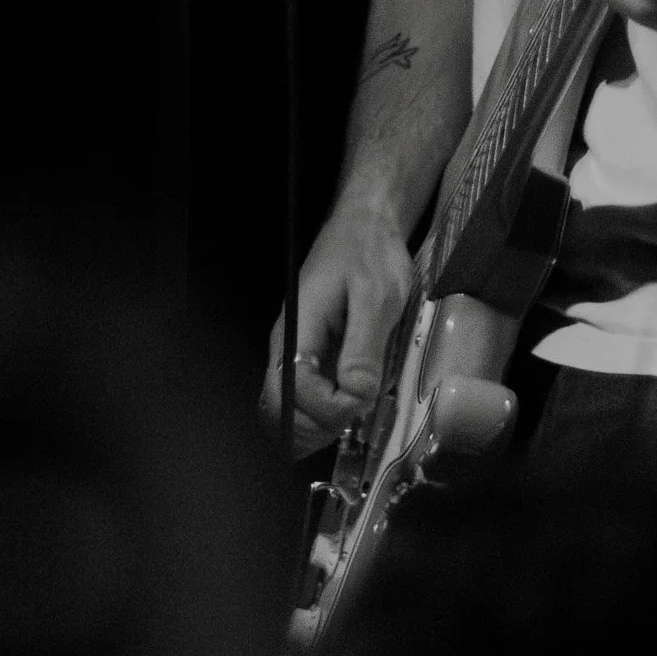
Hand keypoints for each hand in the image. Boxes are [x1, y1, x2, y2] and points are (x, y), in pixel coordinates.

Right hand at [260, 196, 412, 447]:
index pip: (292, 390)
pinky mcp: (309, 358)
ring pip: (286, 412)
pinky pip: (301, 401)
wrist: (363, 228)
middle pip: (278, 411)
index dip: (325, 407)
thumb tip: (357, 394)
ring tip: (352, 413)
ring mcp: (295, 354)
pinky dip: (321, 416)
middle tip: (355, 416)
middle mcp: (288, 347)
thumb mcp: (378, 296)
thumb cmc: (369, 255)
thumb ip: (365, 347)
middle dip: (317, 426)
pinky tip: (347, 407)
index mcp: (298, 330)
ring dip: (317, 427)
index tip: (361, 398)